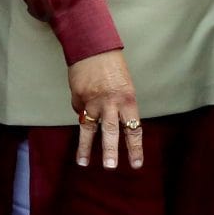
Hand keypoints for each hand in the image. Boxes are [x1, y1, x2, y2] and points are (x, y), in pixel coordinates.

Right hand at [67, 49, 140, 169]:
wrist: (93, 47)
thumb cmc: (112, 66)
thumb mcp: (125, 86)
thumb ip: (119, 107)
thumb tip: (106, 124)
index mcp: (128, 100)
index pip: (133, 129)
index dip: (135, 148)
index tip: (135, 164)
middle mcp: (110, 103)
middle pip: (111, 131)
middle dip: (111, 150)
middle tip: (110, 167)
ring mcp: (92, 101)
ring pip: (89, 129)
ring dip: (86, 148)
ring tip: (83, 163)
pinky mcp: (77, 98)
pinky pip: (80, 110)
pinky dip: (81, 110)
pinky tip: (82, 100)